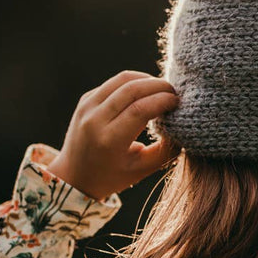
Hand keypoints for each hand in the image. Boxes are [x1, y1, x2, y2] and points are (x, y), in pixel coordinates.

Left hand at [45, 70, 181, 197]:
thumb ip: (167, 150)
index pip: (140, 109)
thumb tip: (185, 127)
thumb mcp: (143, 169)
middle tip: (174, 92)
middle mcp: (94, 121)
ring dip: (146, 80)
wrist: (73, 177)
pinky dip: (133, 83)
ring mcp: (86, 108)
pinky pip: (113, 83)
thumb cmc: (112, 177)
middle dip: (158, 85)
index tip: (178, 102)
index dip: (163, 100)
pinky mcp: (85, 100)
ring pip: (122, 80)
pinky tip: (145, 92)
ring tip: (162, 90)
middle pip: (131, 89)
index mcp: (109, 141)